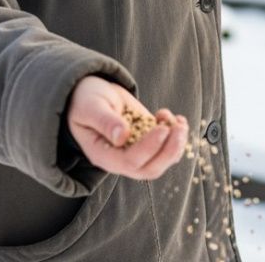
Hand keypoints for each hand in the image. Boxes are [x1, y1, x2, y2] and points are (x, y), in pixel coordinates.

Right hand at [65, 75, 189, 179]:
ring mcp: (136, 152)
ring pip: (162, 161)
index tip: (162, 128)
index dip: (149, 148)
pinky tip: (174, 117)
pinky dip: (176, 136)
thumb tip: (122, 137)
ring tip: (179, 121)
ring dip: (177, 145)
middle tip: (179, 128)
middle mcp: (121, 159)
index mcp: (103, 155)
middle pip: (150, 169)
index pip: (129, 162)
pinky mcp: (147, 141)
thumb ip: (105, 121)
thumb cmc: (85, 101)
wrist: (90, 94)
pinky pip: (166, 148)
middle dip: (169, 151)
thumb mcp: (91, 107)